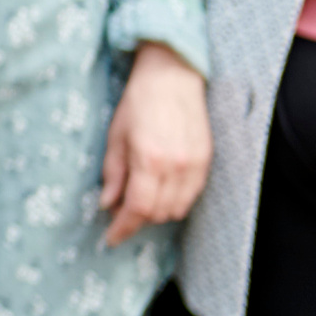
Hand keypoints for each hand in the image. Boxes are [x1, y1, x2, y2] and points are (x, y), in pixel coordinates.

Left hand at [99, 42, 211, 246]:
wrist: (172, 77)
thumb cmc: (138, 102)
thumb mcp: (115, 136)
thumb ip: (113, 173)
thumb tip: (107, 204)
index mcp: (149, 159)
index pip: (138, 209)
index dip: (124, 228)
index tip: (111, 238)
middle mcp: (177, 166)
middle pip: (159, 213)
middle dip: (138, 219)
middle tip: (121, 212)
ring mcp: (196, 165)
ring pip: (178, 209)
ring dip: (158, 212)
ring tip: (140, 200)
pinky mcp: (208, 161)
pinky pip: (192, 195)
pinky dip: (176, 201)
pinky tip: (161, 190)